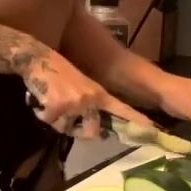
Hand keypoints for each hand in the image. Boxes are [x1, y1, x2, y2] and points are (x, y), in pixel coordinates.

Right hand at [23, 49, 154, 139]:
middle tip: (66, 119)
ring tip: (51, 102)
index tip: (152, 129)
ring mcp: (75, 102)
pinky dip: (42, 114)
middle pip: (90, 133)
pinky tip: (42, 99)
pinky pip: (49, 122)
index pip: (121, 109)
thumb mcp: (81, 84)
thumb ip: (89, 102)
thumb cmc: (58, 70)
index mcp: (98, 93)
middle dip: (77, 132)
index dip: (136, 120)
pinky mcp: (58, 105)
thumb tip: (91, 126)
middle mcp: (90, 99)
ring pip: (66, 128)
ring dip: (56, 121)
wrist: (38, 57)